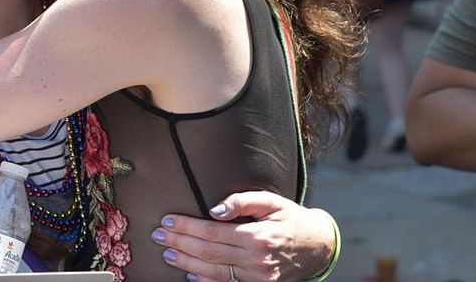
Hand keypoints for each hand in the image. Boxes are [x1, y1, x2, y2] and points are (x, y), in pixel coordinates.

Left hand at [153, 191, 334, 281]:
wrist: (317, 246)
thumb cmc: (290, 218)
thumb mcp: (271, 201)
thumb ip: (242, 202)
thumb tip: (214, 209)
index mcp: (258, 237)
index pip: (212, 233)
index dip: (187, 227)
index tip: (168, 220)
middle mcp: (256, 261)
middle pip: (208, 254)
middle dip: (179, 244)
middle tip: (158, 236)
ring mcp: (257, 278)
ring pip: (213, 273)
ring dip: (186, 264)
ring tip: (167, 254)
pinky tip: (189, 275)